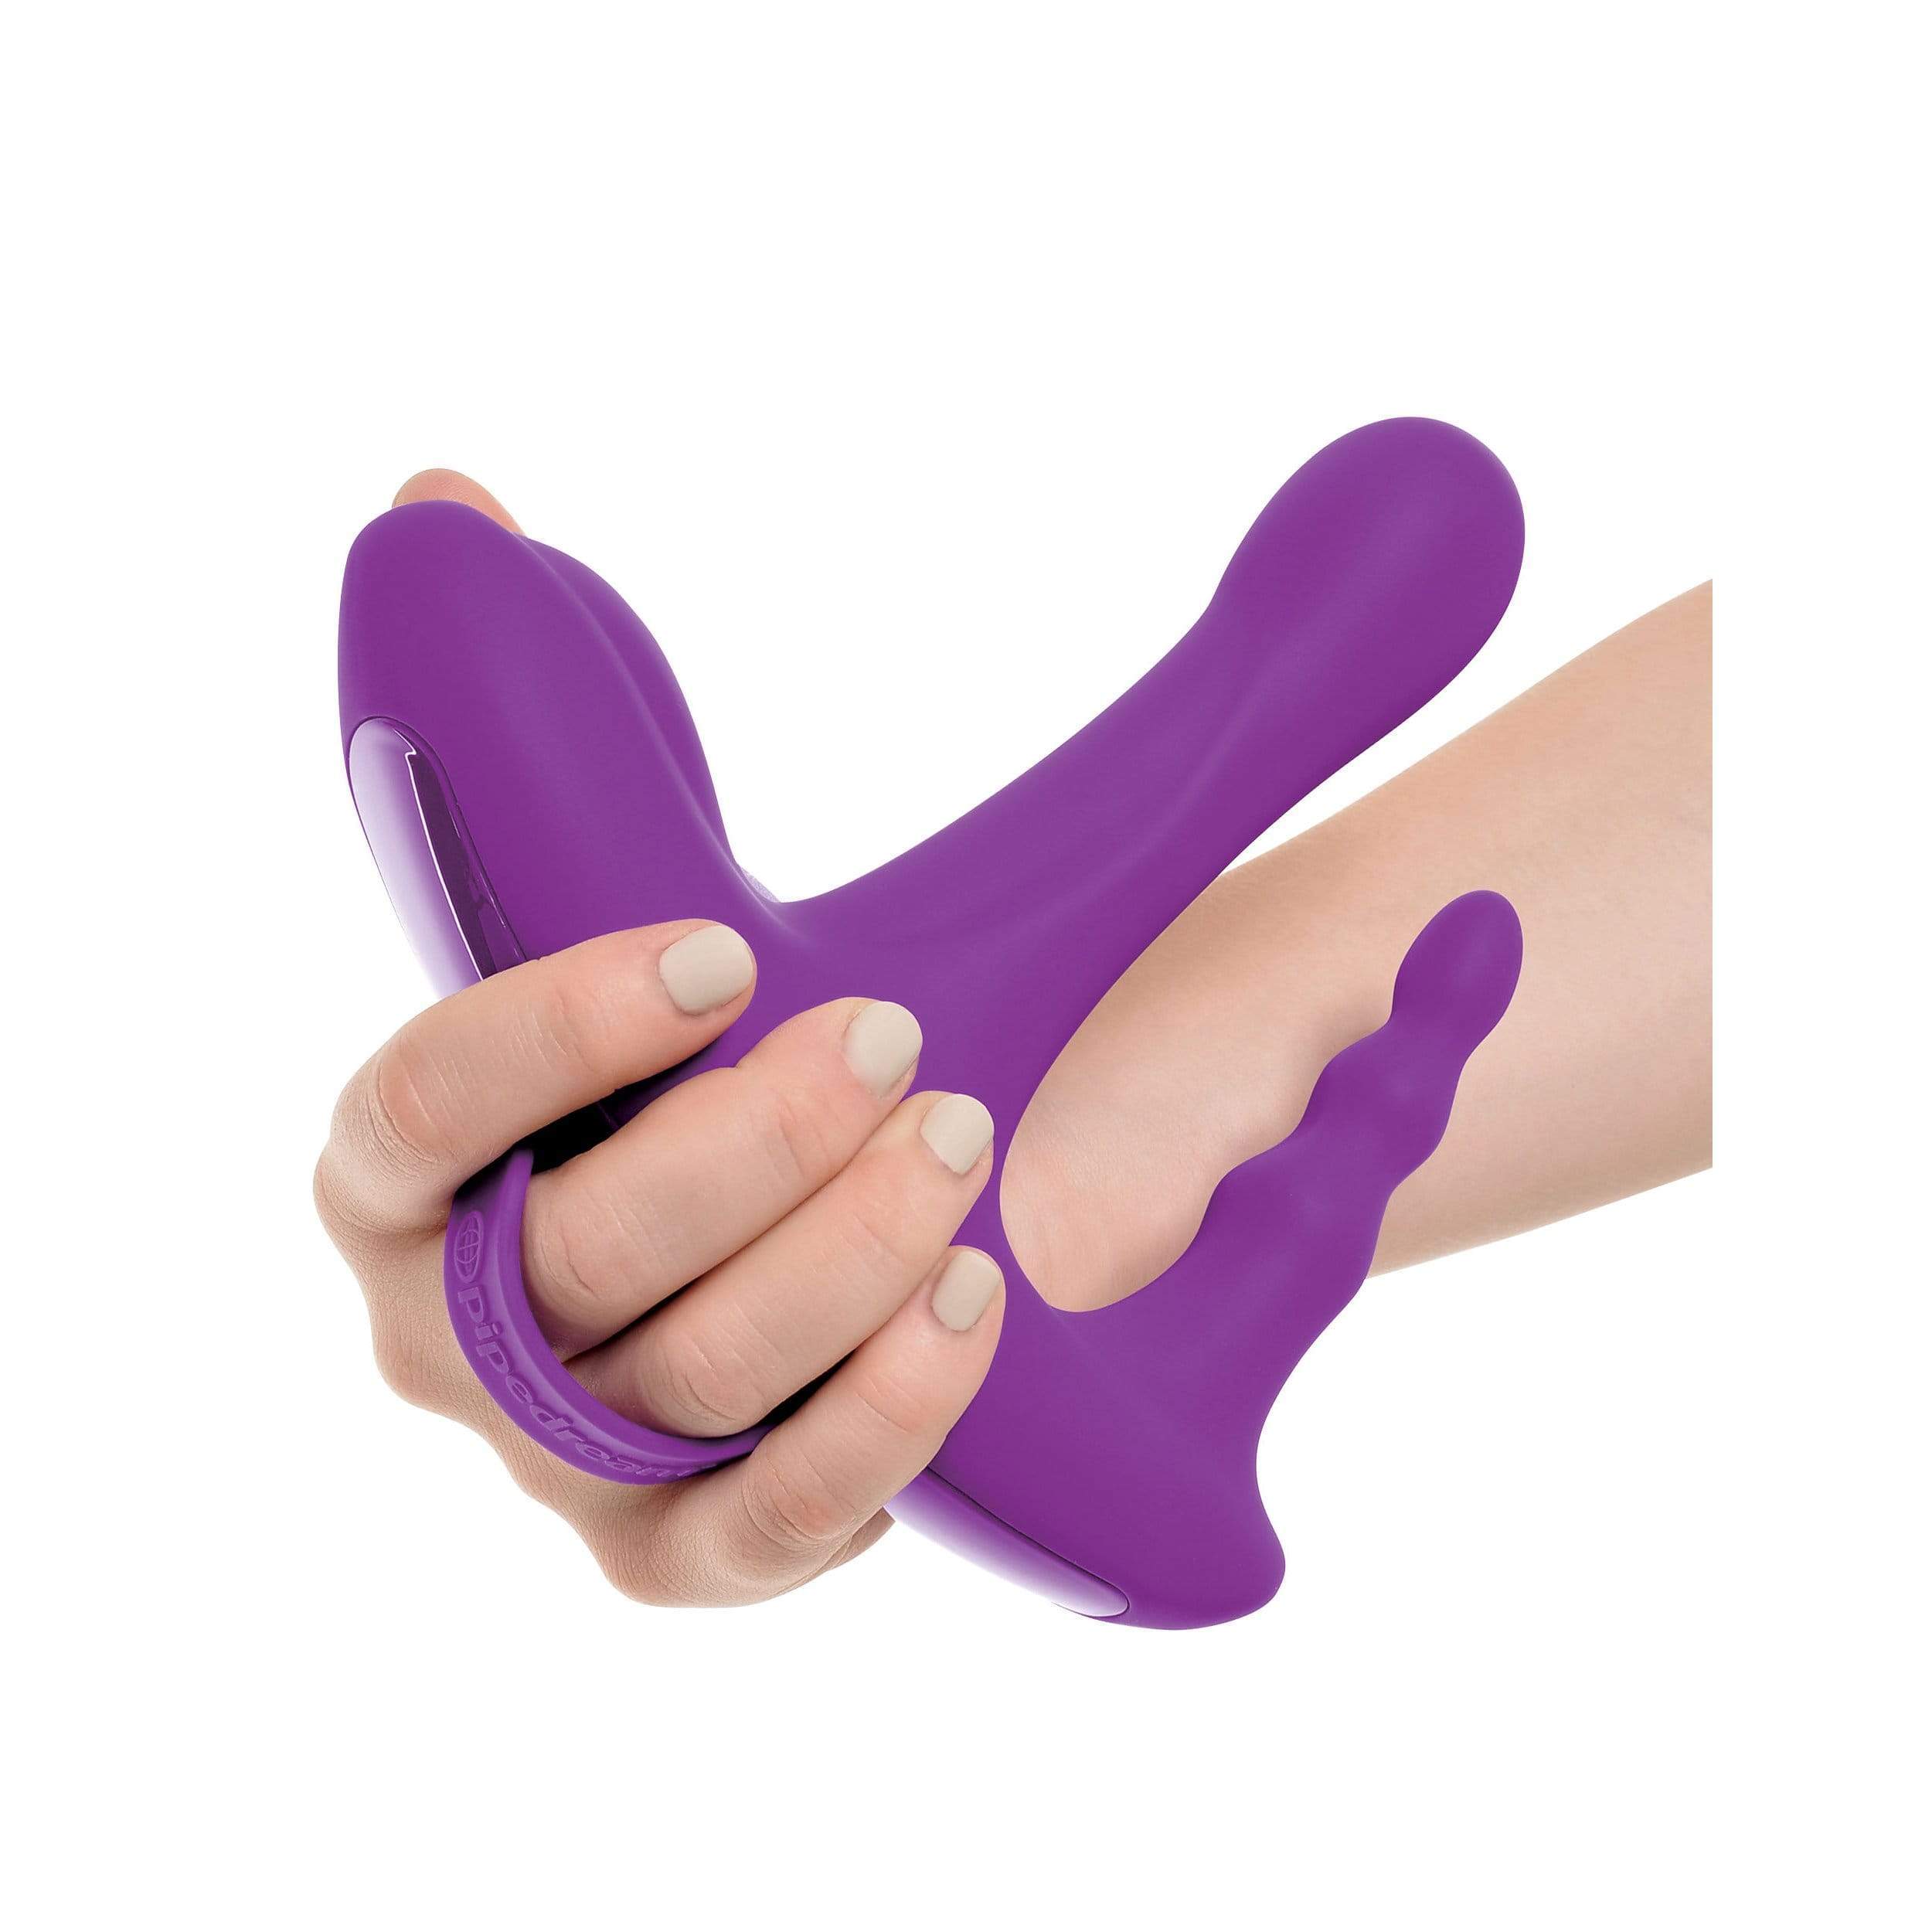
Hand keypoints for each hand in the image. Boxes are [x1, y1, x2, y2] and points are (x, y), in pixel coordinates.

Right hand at [315, 917, 1003, 1604]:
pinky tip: (973, 1291)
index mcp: (393, 1187)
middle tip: (890, 1038)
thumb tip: (633, 776)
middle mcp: (442, 1338)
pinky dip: (890, 1404)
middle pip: (590, 1248)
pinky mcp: (667, 1556)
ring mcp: (551, 1460)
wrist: (746, 1268)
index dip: (569, 1027)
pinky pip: (777, 1515)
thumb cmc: (682, 1102)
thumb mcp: (634, 1022)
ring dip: (858, 1242)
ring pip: (704, 1367)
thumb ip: (642, 963)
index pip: (424, 1108)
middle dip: (768, 1133)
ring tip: (959, 1137)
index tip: (727, 956)